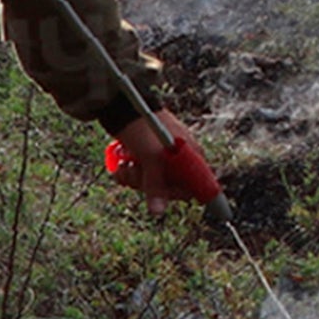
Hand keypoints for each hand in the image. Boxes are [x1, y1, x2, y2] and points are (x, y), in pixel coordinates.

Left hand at [104, 114, 223, 207]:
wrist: (121, 107)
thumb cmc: (143, 126)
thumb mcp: (150, 157)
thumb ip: (155, 185)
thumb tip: (157, 211)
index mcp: (191, 156)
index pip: (197, 188)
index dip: (180, 194)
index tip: (164, 194)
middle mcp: (181, 160)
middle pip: (171, 190)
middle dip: (149, 185)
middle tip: (137, 171)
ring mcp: (164, 160)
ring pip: (153, 186)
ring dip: (135, 179)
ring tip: (126, 164)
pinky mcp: (149, 160)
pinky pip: (142, 178)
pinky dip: (130, 174)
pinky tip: (123, 163)